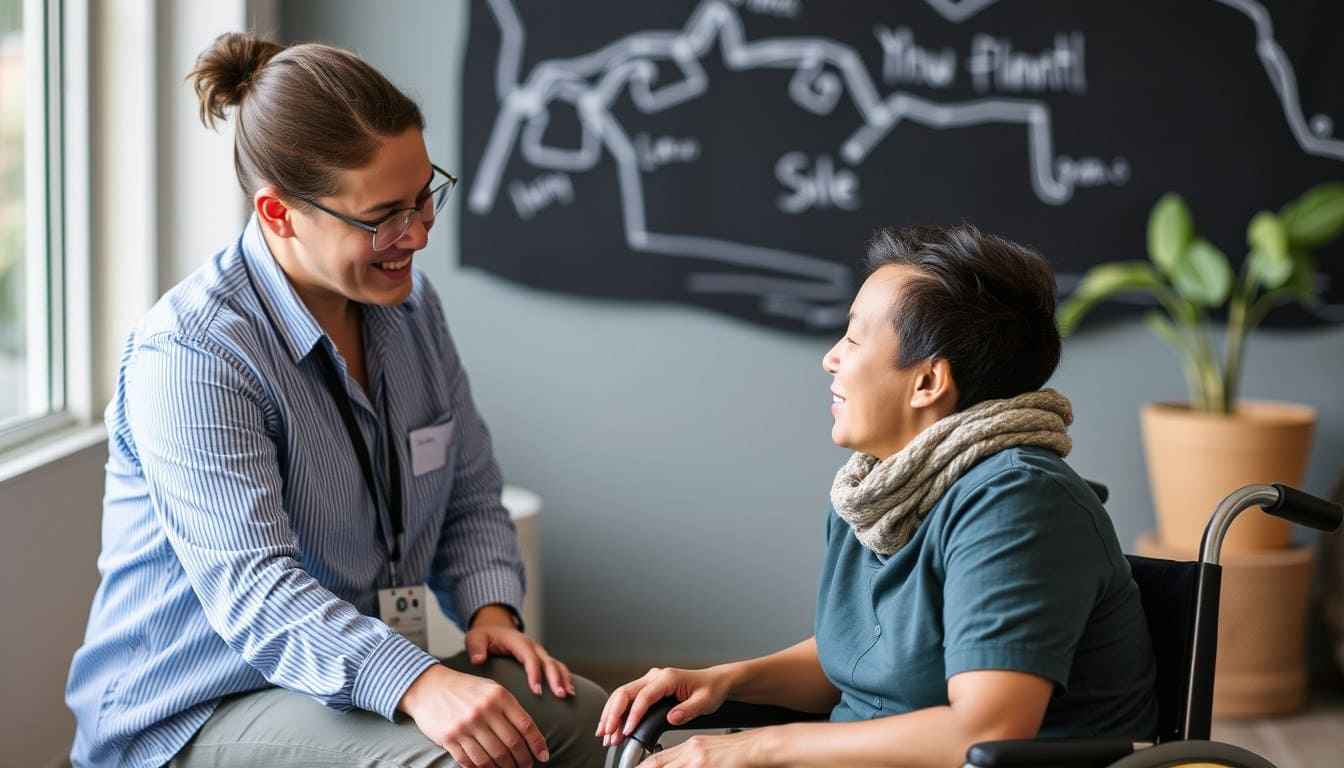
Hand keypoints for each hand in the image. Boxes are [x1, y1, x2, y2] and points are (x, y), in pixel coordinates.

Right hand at [399, 664, 548, 767]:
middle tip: (526, 766)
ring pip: (492, 757)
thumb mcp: (491, 688)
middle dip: (522, 760)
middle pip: (511, 744)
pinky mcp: (450, 738)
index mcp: (498, 696)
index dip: (537, 744)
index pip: (525, 725)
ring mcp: (466, 725)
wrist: (429, 687)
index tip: (544, 756)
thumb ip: (509, 708)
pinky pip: (471, 761)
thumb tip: (529, 734)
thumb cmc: (465, 689)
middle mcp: (484, 710)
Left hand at [466, 605, 574, 698]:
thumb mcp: (476, 638)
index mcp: (517, 641)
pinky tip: (569, 691)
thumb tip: (478, 660)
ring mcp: (539, 652)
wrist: (494, 628)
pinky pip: (556, 667)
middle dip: (555, 678)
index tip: (536, 690)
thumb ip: (476, 648)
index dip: (534, 673)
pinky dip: (564, 677)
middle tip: (560, 695)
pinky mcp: (541, 659)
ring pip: (555, 664)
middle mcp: (532, 646)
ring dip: (563, 678)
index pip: (529, 657)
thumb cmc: (484, 636)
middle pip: (548, 661)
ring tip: (567, 695)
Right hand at [597, 666, 735, 747]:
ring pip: (622, 695)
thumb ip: (688, 709)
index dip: (633, 715)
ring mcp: (649, 681)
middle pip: (625, 693)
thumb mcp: (705, 701)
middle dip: (613, 715)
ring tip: (606, 735)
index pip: (644, 696)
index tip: (627, 732)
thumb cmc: (710, 688)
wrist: (714, 681)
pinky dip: (616, 713)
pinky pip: (627, 699)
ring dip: (611, 715)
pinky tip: (611, 727)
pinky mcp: (647, 689)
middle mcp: (655, 677)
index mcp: (668, 678)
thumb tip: (672, 718)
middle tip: (607, 735)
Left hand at [636, 730, 769, 767]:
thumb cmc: (735, 752)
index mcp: (688, 748)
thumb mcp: (707, 751)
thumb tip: (671, 765)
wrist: (757, 747)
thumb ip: (689, 759)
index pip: (656, 760)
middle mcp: (690, 754)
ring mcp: (697, 762)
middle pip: (656, 765)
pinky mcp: (706, 766)